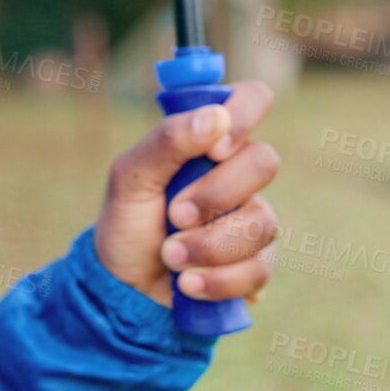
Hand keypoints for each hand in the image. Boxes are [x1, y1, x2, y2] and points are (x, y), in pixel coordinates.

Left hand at [93, 80, 279, 307]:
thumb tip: (217, 117)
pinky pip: (259, 268)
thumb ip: (167, 141)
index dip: (244, 116)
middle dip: (215, 195)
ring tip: (170, 256)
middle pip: (265, 162)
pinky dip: (217, 279)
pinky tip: (188, 284)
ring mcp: (253, 219)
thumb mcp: (130, 178)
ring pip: (262, 222)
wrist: (124, 291)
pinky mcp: (258, 265)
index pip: (253, 99)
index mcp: (209, 141)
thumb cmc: (127, 224)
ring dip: (208, 245)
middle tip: (174, 214)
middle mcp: (239, 175)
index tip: (214, 149)